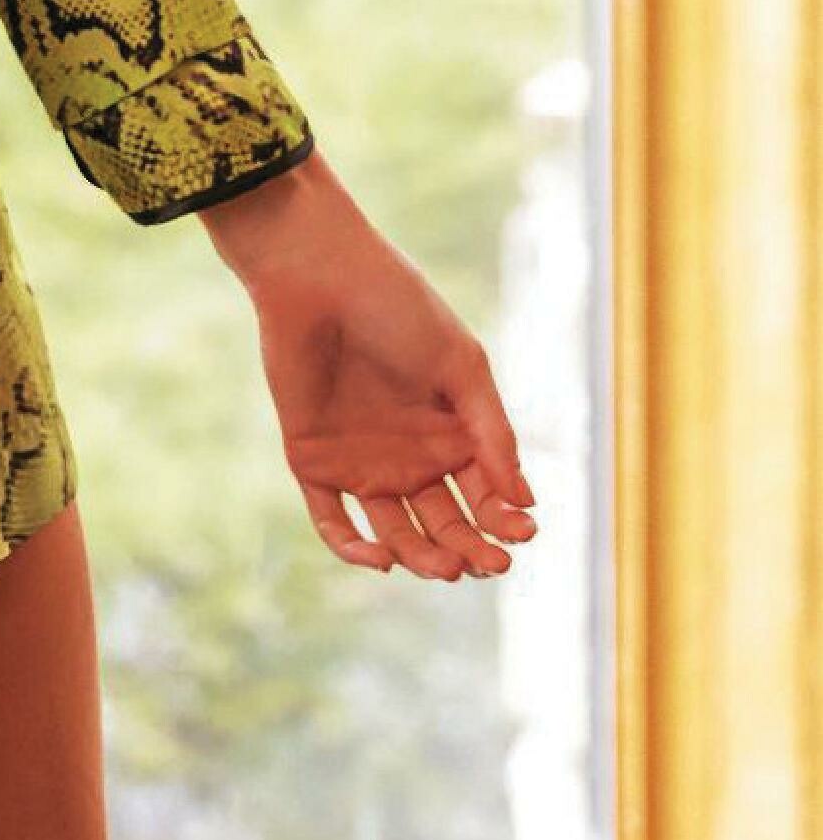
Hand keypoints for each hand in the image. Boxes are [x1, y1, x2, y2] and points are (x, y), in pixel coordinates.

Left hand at [197, 149, 541, 580]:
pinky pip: (333, 522)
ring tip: (446, 566)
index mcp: (453, 434)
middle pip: (447, 526)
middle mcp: (411, 457)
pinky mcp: (314, 460)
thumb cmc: (397, 306)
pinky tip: (382, 558)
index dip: (506, 522)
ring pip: (397, 536)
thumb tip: (525, 501)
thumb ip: (492, 431)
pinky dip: (354, 550)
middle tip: (489, 563)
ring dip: (422, 559)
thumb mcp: (461, 365)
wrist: (317, 273)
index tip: (522, 530)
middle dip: (472, 550)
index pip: (487, 498)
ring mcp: (362, 462)